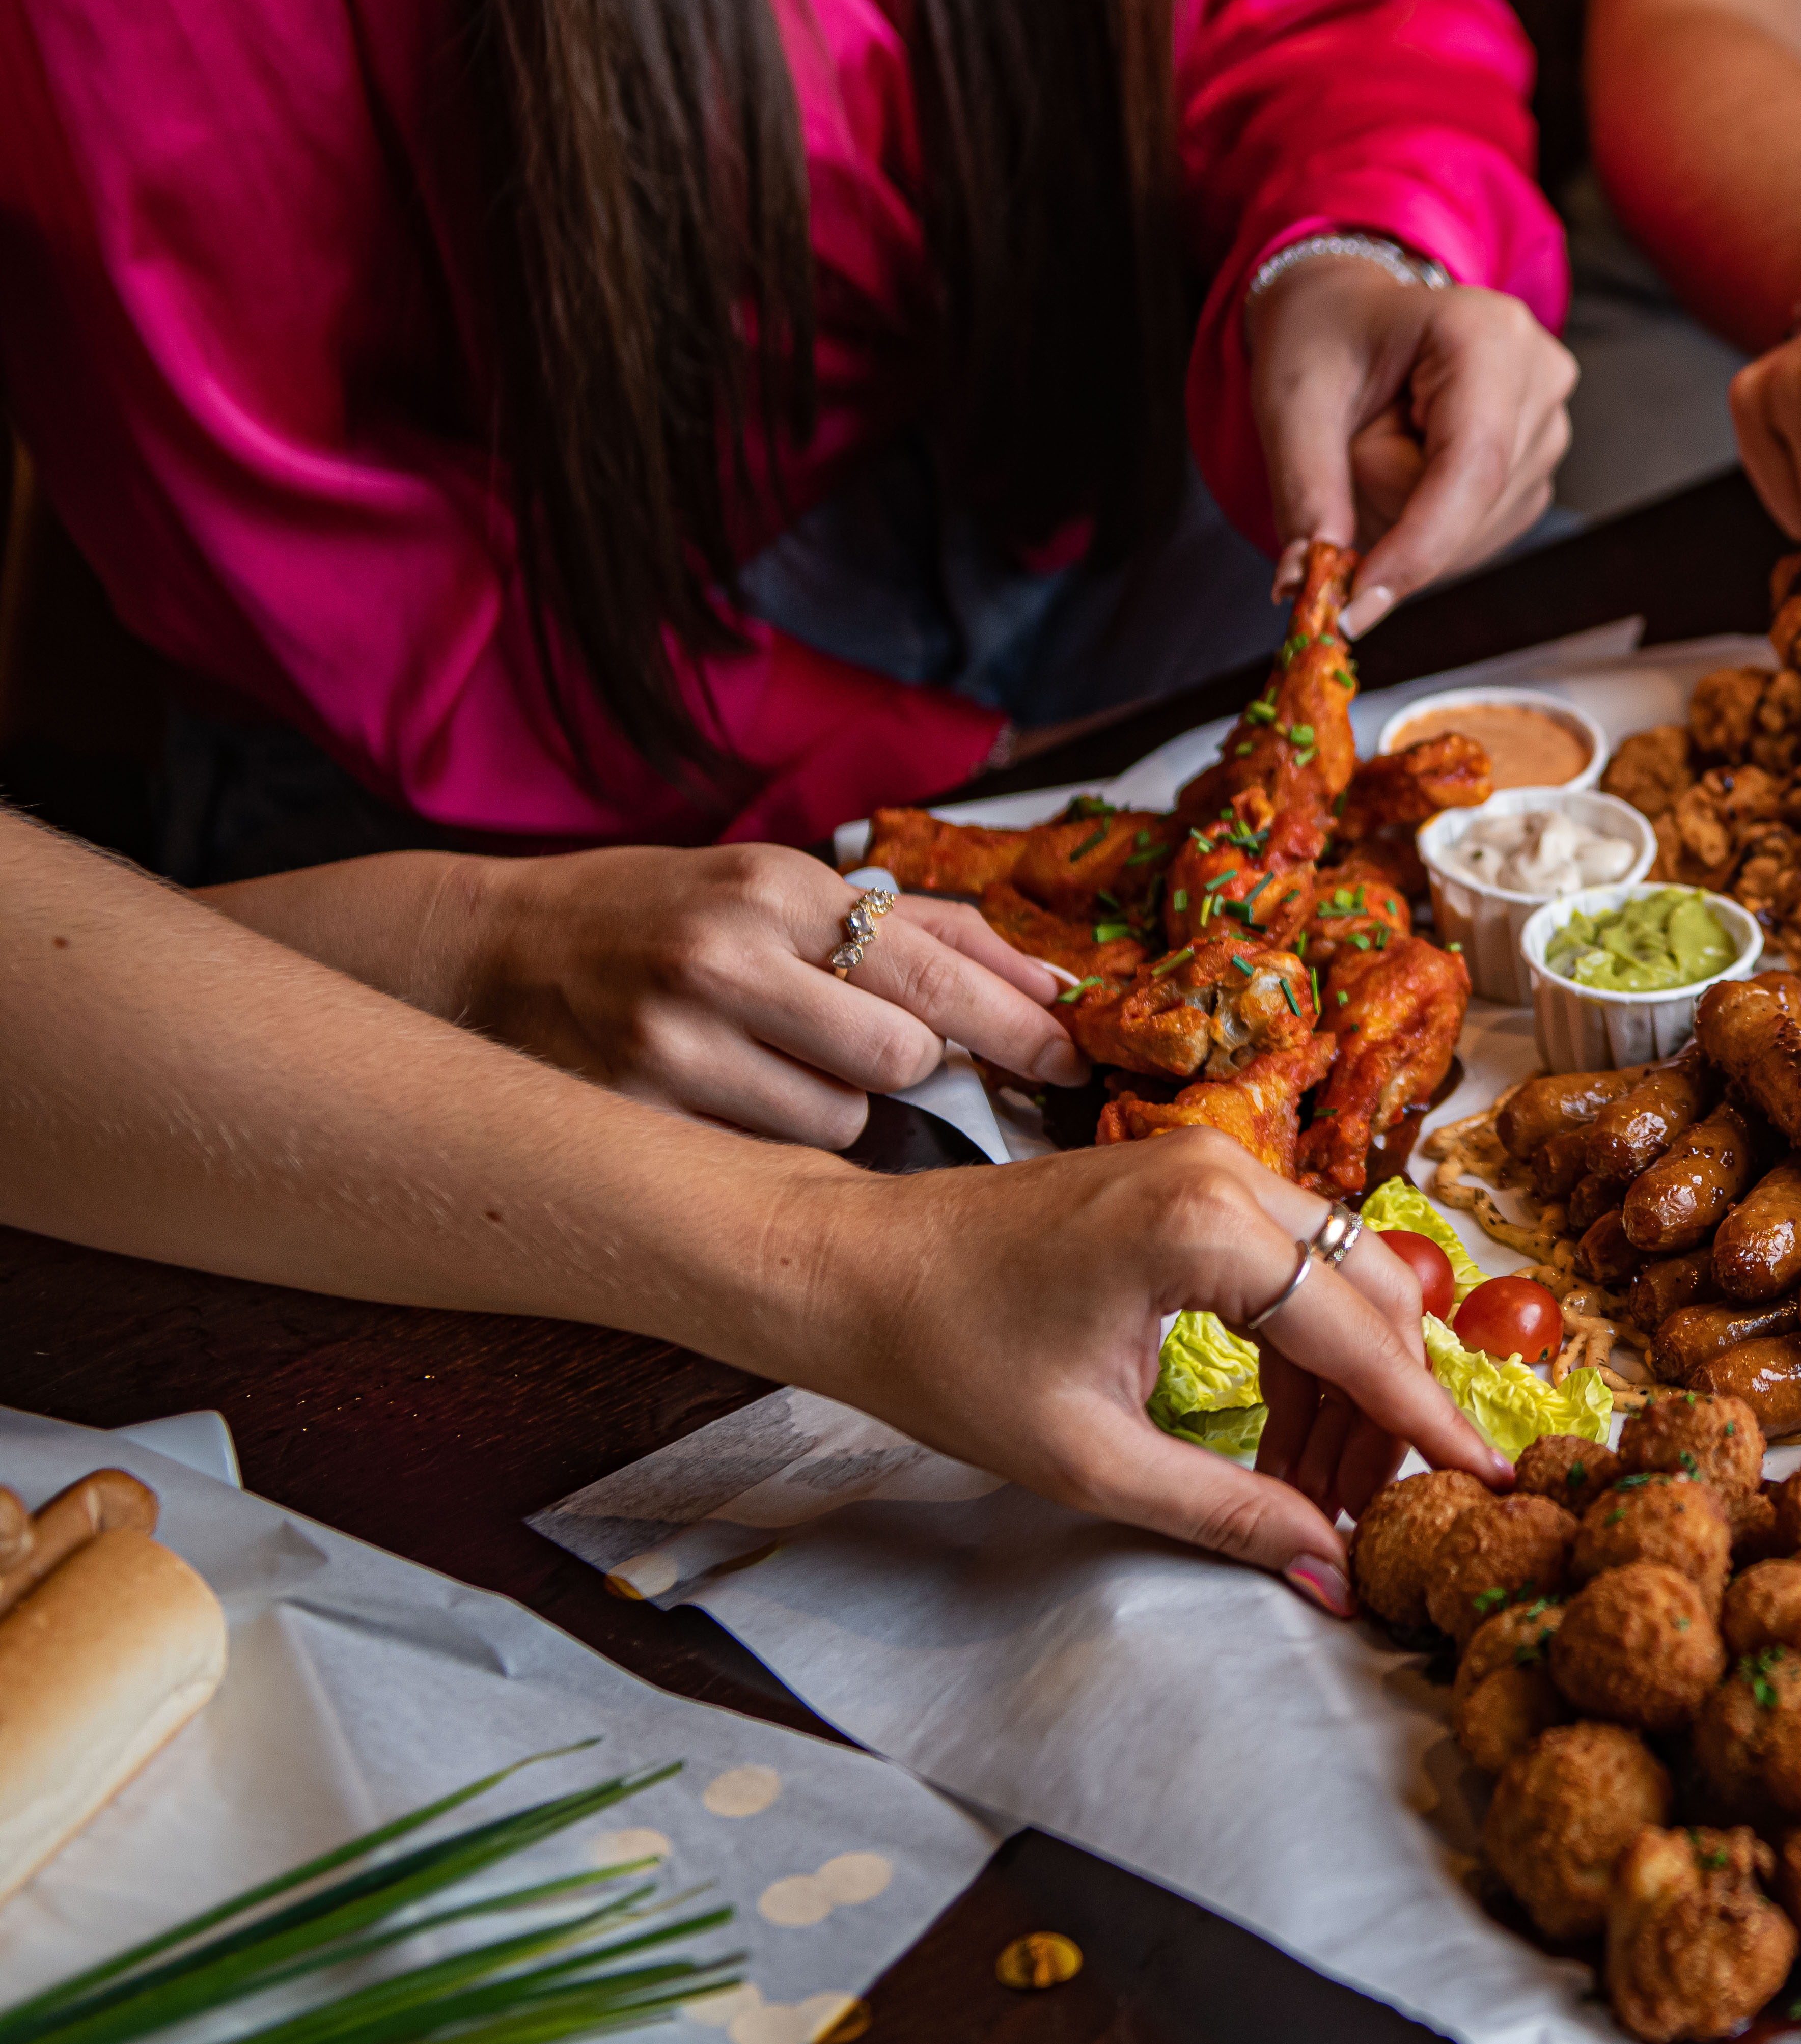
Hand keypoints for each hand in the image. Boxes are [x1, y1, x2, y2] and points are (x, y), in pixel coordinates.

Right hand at [462, 845, 1086, 1145]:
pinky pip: (764, 1157)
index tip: (1069, 1060)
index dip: (1019, 1030)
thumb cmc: (659, 914)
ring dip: (834, 1106)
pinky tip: (724, 1097)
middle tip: (867, 1048)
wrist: (488, 952)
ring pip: (839, 1120)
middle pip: (900, 1060)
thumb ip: (919, 928)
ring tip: (769, 1062)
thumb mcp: (779, 886)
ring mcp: (670, 1042)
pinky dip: (769, 1140)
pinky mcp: (633, 1113)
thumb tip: (1045, 981)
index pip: (935, 978)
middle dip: (910, 1067)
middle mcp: (723, 959)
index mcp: (775, 889)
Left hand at [790, 1131, 1513, 1607]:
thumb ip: (1227, 1513)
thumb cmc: (946, 1356)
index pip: (1362, 1339)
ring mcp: (1211, 1163)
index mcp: (1204, 1229)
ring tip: (1314, 1490)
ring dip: (1346, 1385)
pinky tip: (1281, 1433)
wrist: (851, 1270)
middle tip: (1377, 1512)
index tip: (1488, 1485)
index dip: (1427, 1425)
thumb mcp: (1090, 1461)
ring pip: (1341, 1280)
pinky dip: (1303, 1347)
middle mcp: (1226, 1171)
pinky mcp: (1191, 1177)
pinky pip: (1292, 1262)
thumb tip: (1332, 1575)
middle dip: (1388, 1411)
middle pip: (1373, 1299)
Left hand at [1248, 257, 1576, 638]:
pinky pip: (1476, 538)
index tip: (1357, 606)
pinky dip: (1425, 525)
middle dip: (1391, 506)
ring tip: (1383, 439)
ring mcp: (1549, 427)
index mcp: (1486, 335)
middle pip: (1467, 505)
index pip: (1472, 465)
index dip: (1419, 546)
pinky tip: (1408, 465)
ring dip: (1405, 514)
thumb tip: (1308, 585)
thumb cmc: (1324, 336)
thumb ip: (1305, 491)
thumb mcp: (1292, 401)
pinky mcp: (1538, 470)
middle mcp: (1539, 379)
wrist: (1349, 315)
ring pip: (1471, 533)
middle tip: (1351, 439)